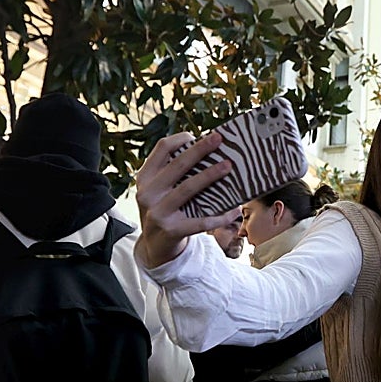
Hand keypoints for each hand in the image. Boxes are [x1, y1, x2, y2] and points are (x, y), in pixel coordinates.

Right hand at [134, 131, 232, 267]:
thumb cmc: (165, 210)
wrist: (155, 247)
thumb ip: (174, 173)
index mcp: (146, 178)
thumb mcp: (160, 190)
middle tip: (218, 139)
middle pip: (177, 165)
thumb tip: (209, 151)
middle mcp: (148, 194)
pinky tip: (234, 209)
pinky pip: (201, 221)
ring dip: (210, 175)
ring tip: (228, 166)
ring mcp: (159, 213)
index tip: (197, 135)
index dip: (180, 139)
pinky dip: (220, 215)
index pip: (161, 149)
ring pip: (188, 188)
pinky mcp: (172, 231)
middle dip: (199, 150)